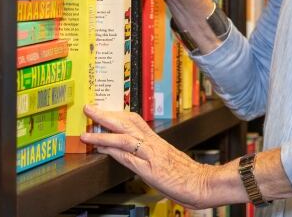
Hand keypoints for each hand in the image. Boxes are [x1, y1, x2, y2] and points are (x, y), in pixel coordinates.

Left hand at [80, 104, 214, 209]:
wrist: (204, 183)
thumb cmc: (189, 176)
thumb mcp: (169, 161)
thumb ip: (153, 155)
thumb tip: (139, 155)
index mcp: (157, 141)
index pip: (135, 121)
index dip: (117, 114)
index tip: (103, 110)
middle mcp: (154, 144)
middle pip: (127, 122)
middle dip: (106, 115)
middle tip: (89, 109)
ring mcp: (151, 155)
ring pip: (124, 137)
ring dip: (103, 134)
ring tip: (87, 133)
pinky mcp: (150, 168)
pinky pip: (128, 156)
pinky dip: (112, 150)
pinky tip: (100, 149)